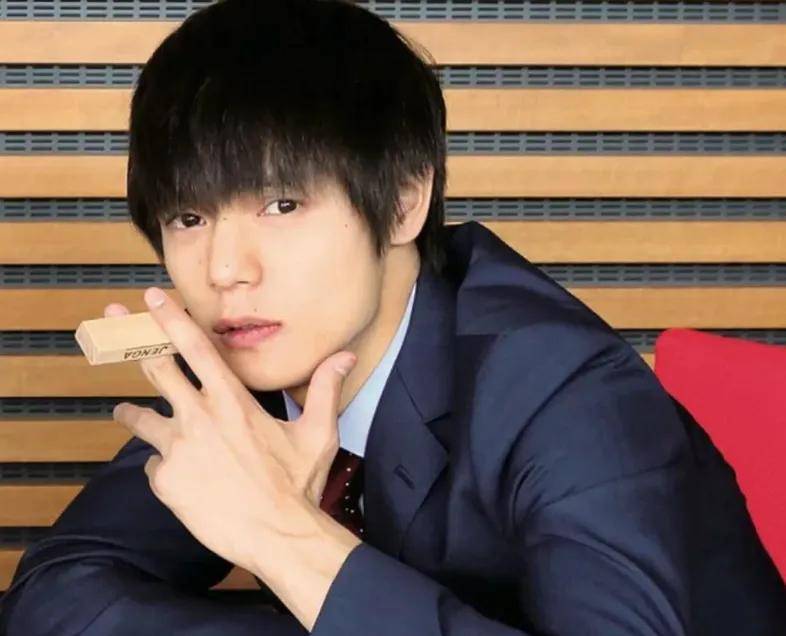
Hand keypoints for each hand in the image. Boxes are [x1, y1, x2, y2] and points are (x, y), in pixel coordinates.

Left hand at [106, 288, 357, 572]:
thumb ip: (325, 389)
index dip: (170, 318)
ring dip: (132, 413)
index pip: (195, 348)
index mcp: (232, 400)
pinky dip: (162, 464)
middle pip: (155, 369)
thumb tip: (344, 356)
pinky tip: (174, 473)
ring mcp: (178, 450)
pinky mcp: (166, 482)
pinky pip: (154, 465)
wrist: (277, 535)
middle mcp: (199, 418)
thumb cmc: (298, 484)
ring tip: (124, 411)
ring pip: (142, 420)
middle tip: (113, 323)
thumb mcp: (318, 432)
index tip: (151, 298)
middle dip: (130, 339)